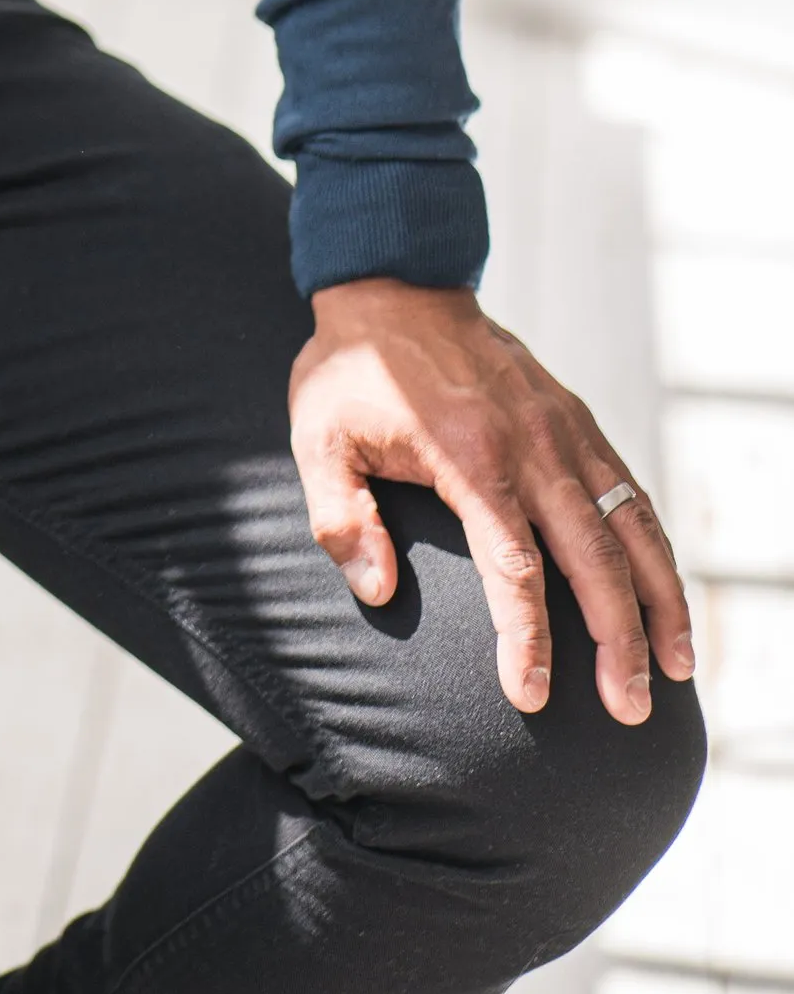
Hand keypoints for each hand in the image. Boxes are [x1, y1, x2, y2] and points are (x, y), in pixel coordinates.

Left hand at [289, 277, 694, 725]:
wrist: (394, 287)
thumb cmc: (350, 375)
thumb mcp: (318, 440)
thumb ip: (342, 519)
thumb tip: (377, 591)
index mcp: (470, 457)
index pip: (513, 567)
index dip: (527, 638)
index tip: (533, 697)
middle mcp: (532, 446)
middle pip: (592, 558)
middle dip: (619, 640)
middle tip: (630, 707)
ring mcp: (563, 430)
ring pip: (630, 525)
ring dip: (658, 599)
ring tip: (676, 666)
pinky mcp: (576, 420)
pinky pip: (628, 491)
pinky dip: (654, 548)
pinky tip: (663, 594)